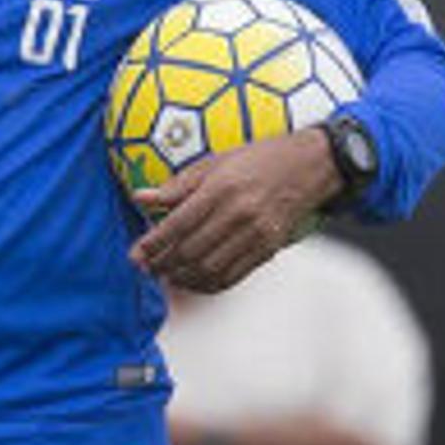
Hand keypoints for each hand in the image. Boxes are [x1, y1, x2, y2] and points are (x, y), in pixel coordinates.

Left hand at [130, 128, 338, 290]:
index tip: (137, 253)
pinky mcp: (268, 248)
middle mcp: (239, 213)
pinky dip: (207, 284)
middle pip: (191, 250)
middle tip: (147, 267)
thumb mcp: (214, 162)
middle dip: (163, 263)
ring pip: (209, 268)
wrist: (307, 167)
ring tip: (166, 275)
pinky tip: (193, 281)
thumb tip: (140, 197)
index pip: (178, 224)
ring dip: (182, 277)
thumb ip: (177, 185)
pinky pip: (232, 276)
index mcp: (221, 187)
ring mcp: (256, 234)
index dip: (153, 243)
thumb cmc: (257, 160)